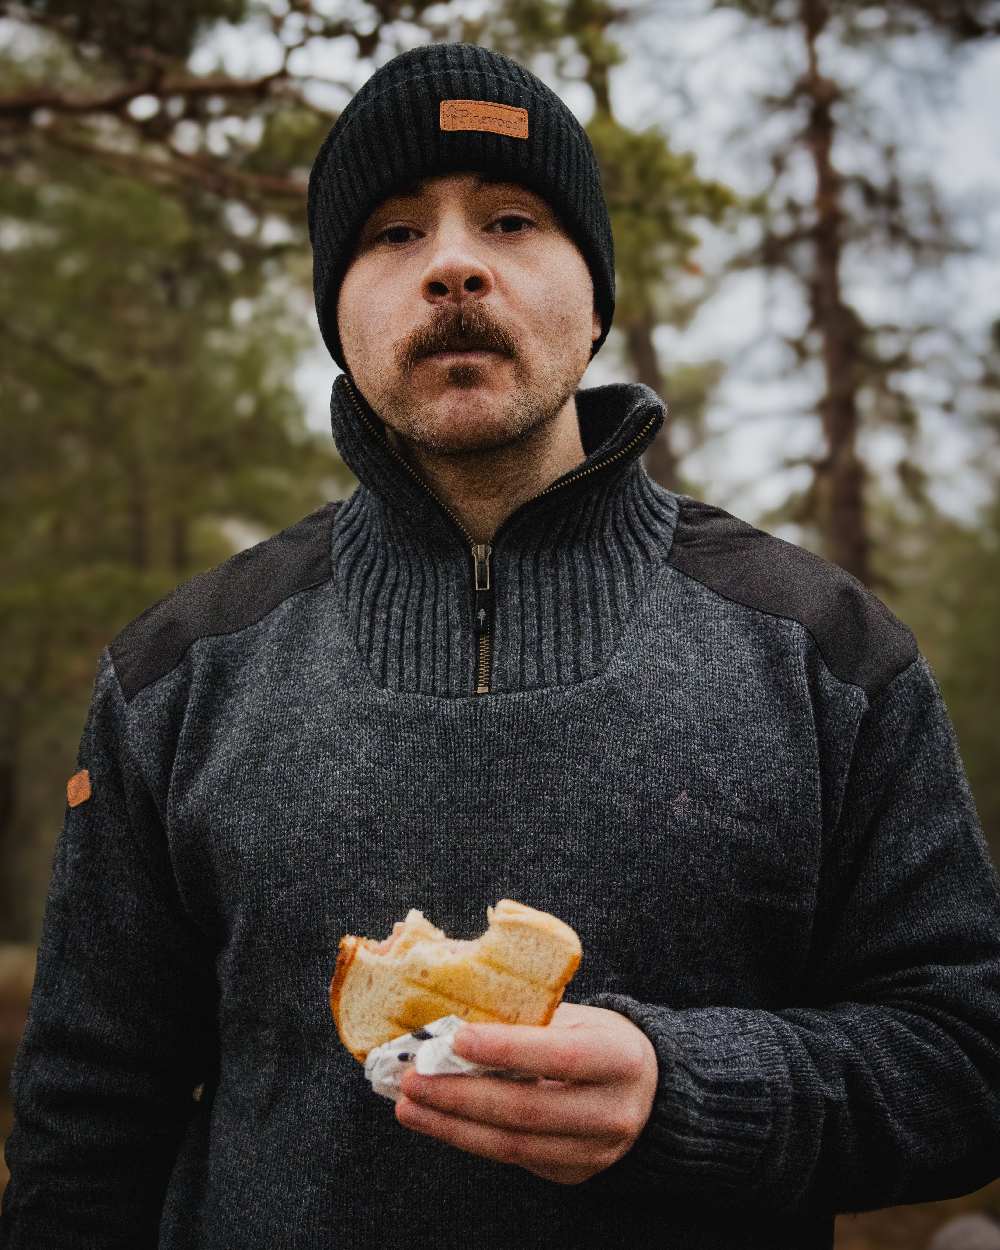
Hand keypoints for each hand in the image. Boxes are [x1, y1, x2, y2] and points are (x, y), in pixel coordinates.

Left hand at [395, 1002, 657, 1184]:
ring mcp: (595, 1152)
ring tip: (409, 1106)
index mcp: (620, 1059)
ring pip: (513, 1146)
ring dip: (452, 1126)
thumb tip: (451, 1019)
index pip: (560, 1056)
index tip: (456, 1038)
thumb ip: (527, 1020)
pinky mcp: (573, 1174)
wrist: (645, 1088)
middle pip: (526, 1110)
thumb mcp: (577, 1017)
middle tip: (413, 1079)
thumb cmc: (597, 1039)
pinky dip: (469, 1138)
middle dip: (460, 1095)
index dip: (506, 1049)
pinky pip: (513, 1159)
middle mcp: (613, 1112)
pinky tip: (439, 1120)